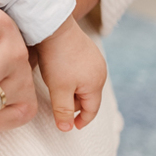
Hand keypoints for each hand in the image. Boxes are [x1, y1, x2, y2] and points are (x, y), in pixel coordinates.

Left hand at [34, 15, 107, 130]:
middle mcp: (100, 71)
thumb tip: (67, 129)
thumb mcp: (59, 89)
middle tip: (60, 107)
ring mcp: (94, 59)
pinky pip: (82, 70)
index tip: (71, 126)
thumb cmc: (58, 59)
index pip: (92, 110)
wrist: (55, 27)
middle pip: (89, 97)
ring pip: (85, 83)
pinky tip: (60, 73)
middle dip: (76, 105)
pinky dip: (73, 78)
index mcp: (96, 84)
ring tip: (58, 90)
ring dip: (73, 91)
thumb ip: (63, 110)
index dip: (82, 120)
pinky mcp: (86, 49)